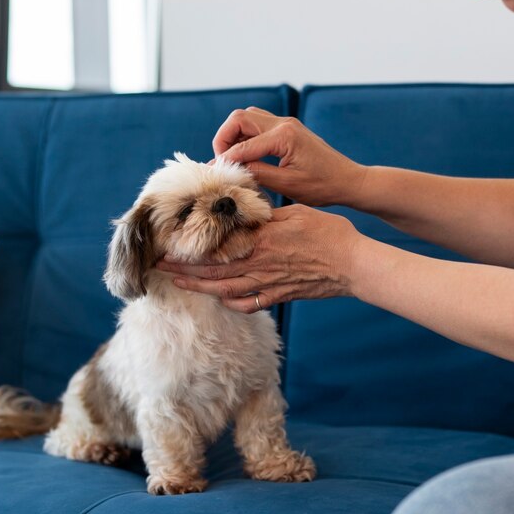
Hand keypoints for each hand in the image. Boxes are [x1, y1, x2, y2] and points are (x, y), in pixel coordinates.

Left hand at [155, 205, 362, 312]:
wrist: (353, 265)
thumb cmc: (329, 234)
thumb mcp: (296, 212)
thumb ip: (266, 214)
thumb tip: (244, 209)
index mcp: (260, 241)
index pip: (216, 247)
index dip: (189, 249)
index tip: (168, 245)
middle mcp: (258, 264)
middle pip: (212, 270)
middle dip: (183, 269)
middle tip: (159, 267)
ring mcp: (268, 284)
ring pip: (224, 289)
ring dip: (199, 286)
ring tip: (178, 283)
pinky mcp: (279, 296)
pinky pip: (248, 304)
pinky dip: (231, 303)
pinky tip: (221, 298)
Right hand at [213, 107, 367, 207]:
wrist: (348, 180)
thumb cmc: (323, 186)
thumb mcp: (287, 185)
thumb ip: (257, 173)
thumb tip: (230, 169)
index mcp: (284, 136)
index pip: (243, 145)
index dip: (225, 159)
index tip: (215, 174)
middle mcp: (284, 123)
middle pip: (239, 118)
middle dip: (224, 138)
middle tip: (222, 162)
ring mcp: (286, 123)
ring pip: (247, 118)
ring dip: (234, 135)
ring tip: (232, 160)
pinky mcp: (288, 129)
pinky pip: (258, 124)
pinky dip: (246, 136)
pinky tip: (246, 156)